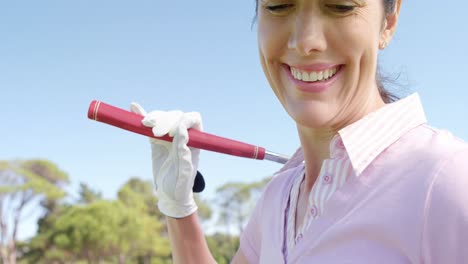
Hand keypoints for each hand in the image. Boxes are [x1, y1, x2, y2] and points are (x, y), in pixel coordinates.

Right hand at [130, 103, 201, 217]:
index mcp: (196, 140)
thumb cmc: (181, 185)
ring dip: (154, 117)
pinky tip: (134, 107)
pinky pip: (150, 126)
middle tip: (157, 134)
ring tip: (145, 124)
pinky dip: (142, 116)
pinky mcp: (156, 140)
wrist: (170, 196)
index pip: (193, 119)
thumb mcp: (183, 170)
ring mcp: (169, 136)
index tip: (172, 133)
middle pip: (176, 116)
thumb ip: (183, 150)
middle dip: (165, 120)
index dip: (183, 120)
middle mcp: (184, 135)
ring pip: (162, 118)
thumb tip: (181, 130)